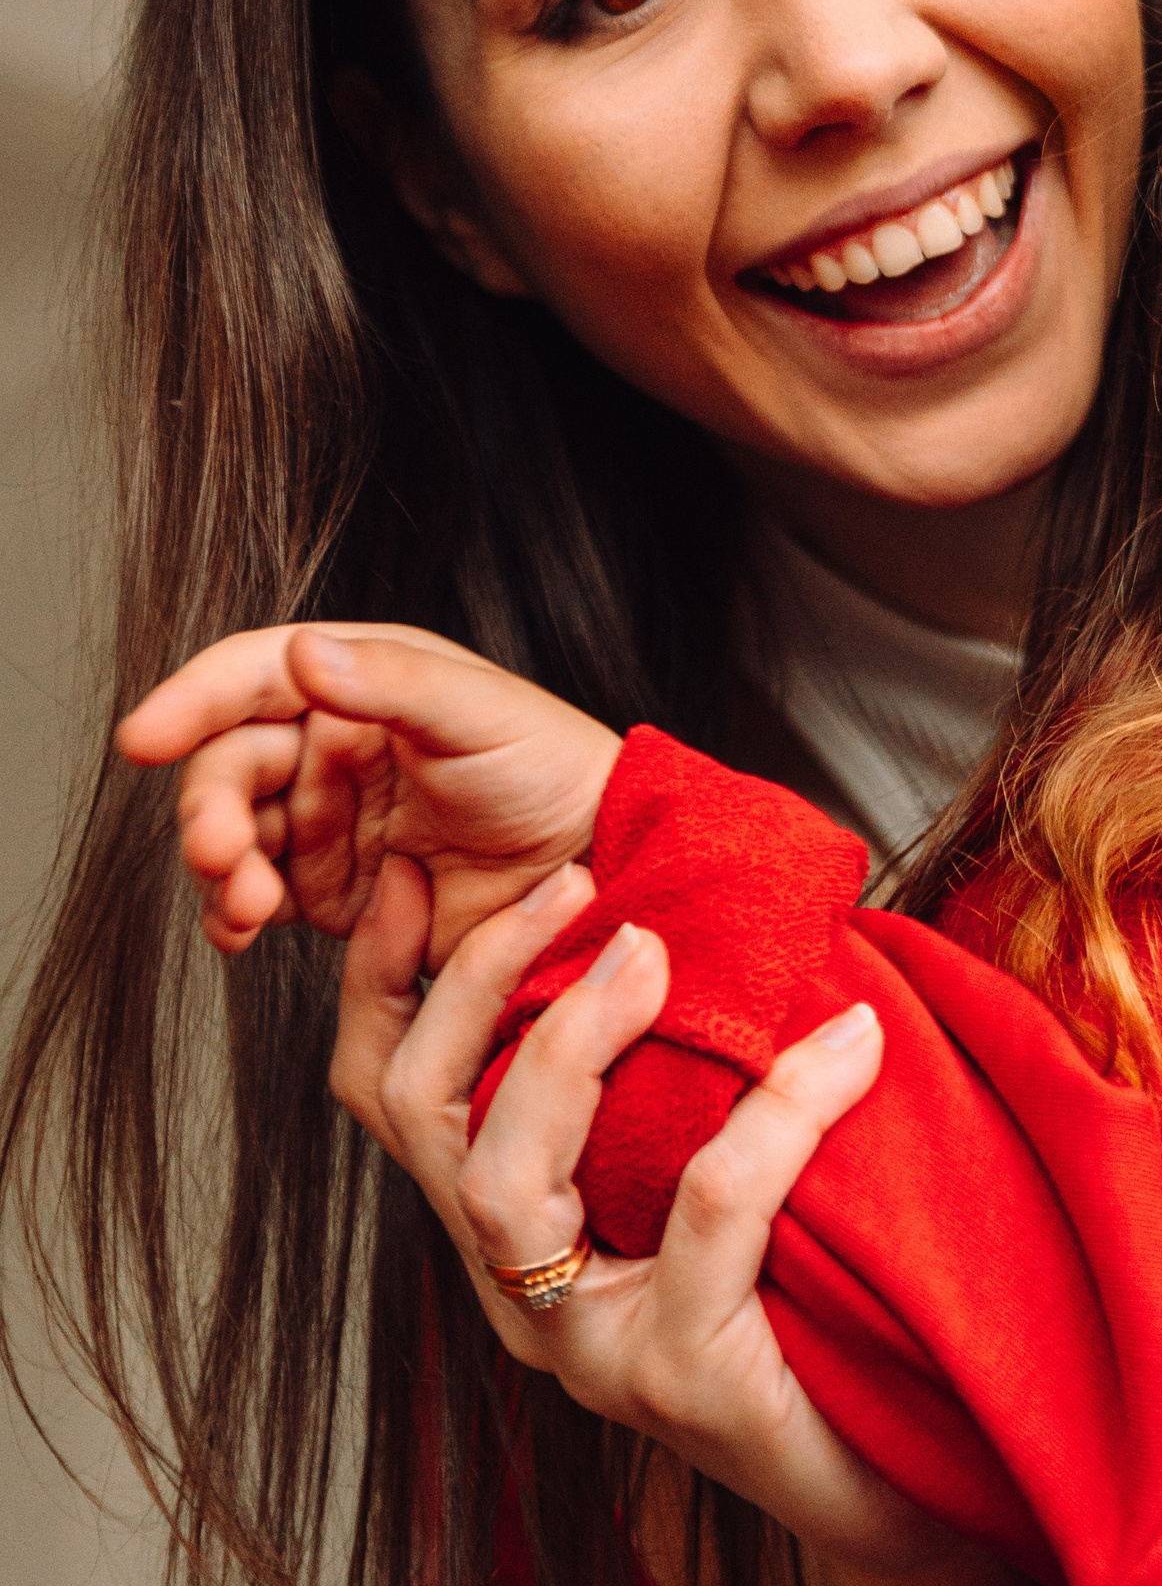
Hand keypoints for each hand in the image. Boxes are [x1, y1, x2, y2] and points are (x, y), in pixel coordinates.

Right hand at [118, 622, 621, 964]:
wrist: (595, 870)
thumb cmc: (553, 771)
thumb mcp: (481, 714)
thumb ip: (394, 684)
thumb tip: (306, 655)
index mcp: (361, 681)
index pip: (251, 677)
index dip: (191, 701)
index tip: (143, 736)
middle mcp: (332, 745)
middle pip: (232, 764)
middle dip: (210, 809)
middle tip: (221, 852)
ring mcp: (328, 820)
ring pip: (235, 834)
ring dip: (222, 869)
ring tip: (248, 904)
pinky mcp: (335, 891)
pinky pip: (259, 897)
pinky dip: (236, 914)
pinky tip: (242, 930)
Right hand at [338, 857, 951, 1571]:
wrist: (915, 1475)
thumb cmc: (825, 1307)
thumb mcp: (734, 1169)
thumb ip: (690, 1067)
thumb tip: (705, 904)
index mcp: (520, 1231)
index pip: (396, 1096)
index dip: (385, 981)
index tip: (412, 872)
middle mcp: (526, 1294)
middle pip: (422, 1119)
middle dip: (481, 981)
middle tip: (576, 884)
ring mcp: (594, 1349)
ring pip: (506, 1178)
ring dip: (571, 1040)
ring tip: (657, 949)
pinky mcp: (686, 1384)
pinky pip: (708, 1214)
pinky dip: (777, 1111)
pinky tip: (852, 1045)